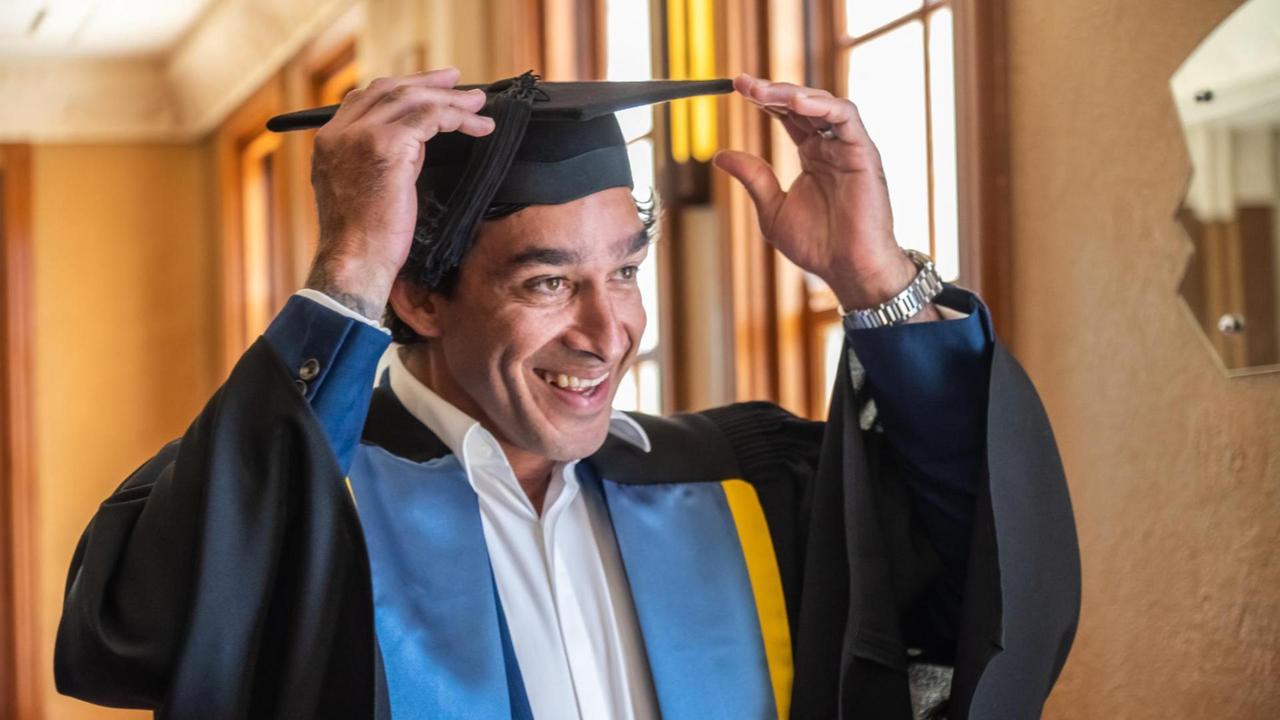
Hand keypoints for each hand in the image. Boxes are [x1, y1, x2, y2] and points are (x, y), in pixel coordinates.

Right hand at [306, 67, 494, 319]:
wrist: (354, 262)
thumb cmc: (363, 241)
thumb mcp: (362, 190)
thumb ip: (379, 161)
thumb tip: (415, 145)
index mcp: (329, 142)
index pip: (365, 98)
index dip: (400, 89)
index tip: (428, 89)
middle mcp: (340, 133)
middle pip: (388, 89)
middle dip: (426, 83)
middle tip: (458, 82)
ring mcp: (360, 136)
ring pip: (411, 99)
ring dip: (450, 99)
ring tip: (477, 103)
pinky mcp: (385, 146)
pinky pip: (430, 117)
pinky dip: (458, 118)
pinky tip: (478, 126)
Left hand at [714, 73, 929, 314]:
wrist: (847, 269)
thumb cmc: (817, 245)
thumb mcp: (772, 209)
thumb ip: (752, 178)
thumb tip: (720, 155)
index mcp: (811, 155)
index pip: (787, 116)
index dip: (763, 99)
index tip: (736, 87)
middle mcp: (830, 146)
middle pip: (802, 104)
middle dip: (772, 90)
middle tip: (743, 83)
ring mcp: (848, 147)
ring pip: (823, 104)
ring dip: (792, 93)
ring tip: (763, 92)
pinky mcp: (864, 153)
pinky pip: (846, 117)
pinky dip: (822, 106)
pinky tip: (797, 103)